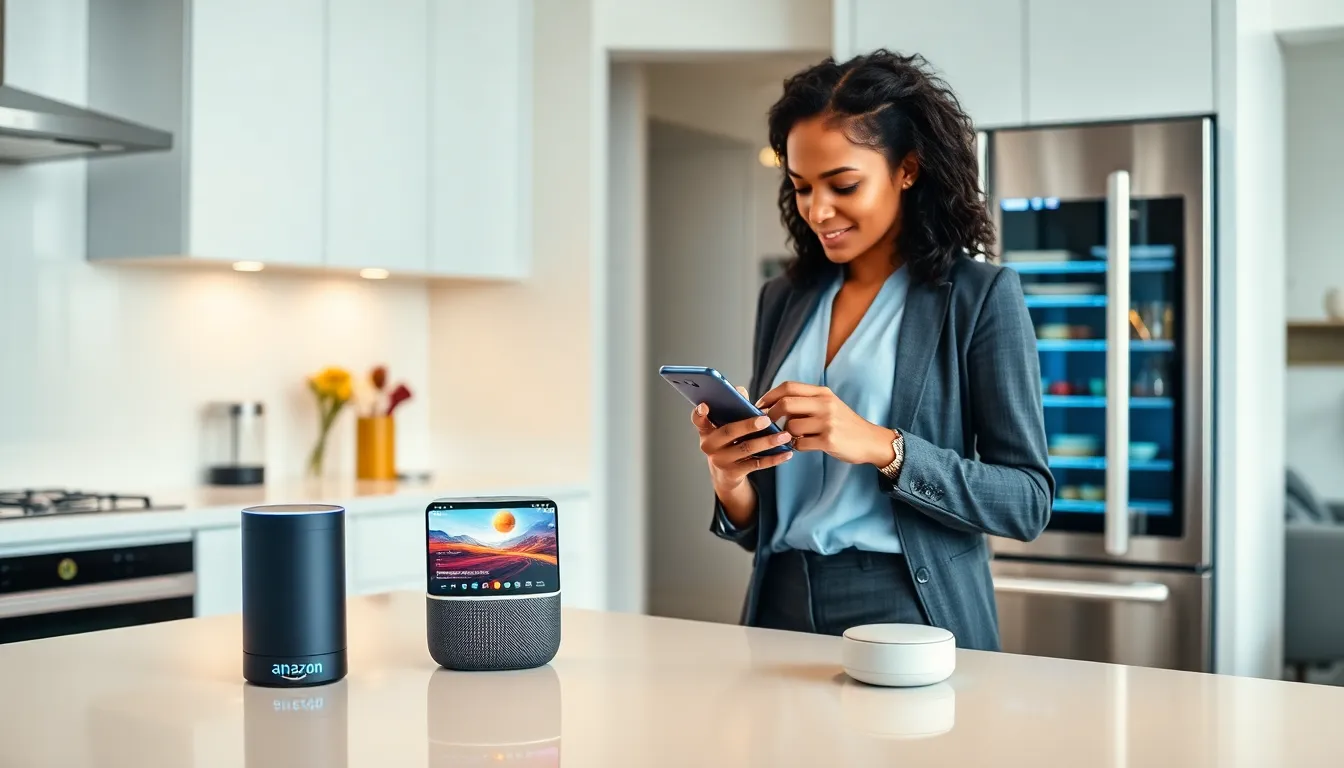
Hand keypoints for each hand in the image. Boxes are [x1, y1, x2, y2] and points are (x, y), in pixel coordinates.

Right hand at [690, 386, 794, 492]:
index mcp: (706, 430)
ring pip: (746, 449)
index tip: (705, 405)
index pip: (698, 419)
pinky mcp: (733, 473)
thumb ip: (733, 408)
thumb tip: (740, 391)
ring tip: (785, 436)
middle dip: (748, 425)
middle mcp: (710, 446)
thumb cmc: (729, 442)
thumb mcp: (727, 426)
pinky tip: (786, 453)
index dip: (699, 413)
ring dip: (767, 442)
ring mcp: (720, 461)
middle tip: (766, 419)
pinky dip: (773, 459)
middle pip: (728, 432)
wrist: (725, 475)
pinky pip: (756, 465)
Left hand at [756, 381, 896, 466]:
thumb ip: (806, 402)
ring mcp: (827, 422)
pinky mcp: (829, 440)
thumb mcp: (829, 405)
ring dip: (787, 434)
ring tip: (794, 437)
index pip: (789, 387)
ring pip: (791, 426)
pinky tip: (803, 446)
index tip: (760, 406)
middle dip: (772, 414)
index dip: (770, 395)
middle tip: (767, 423)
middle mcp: (825, 404)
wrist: (871, 441)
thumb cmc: (845, 424)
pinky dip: (797, 446)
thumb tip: (774, 404)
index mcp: (823, 393)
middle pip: (786, 403)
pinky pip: (800, 443)